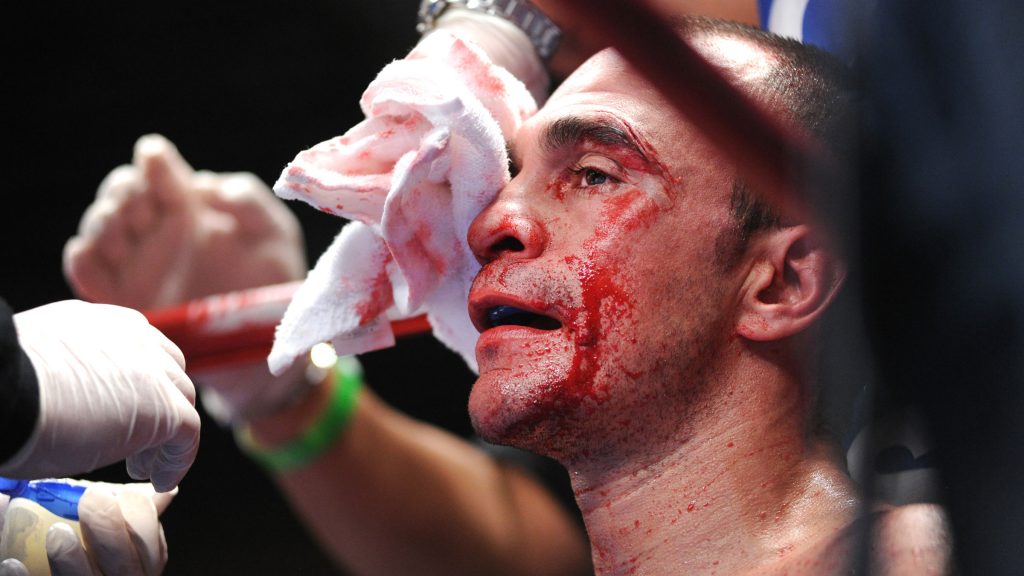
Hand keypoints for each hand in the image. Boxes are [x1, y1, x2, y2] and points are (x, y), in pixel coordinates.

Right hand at [0, 300, 199, 491]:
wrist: (2, 394)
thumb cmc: (4, 388)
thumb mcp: (38, 366)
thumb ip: (66, 369)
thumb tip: (63, 395)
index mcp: (103, 323)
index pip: (138, 350)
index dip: (138, 383)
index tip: (123, 411)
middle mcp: (134, 337)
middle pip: (166, 372)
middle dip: (158, 405)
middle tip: (136, 444)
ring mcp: (155, 369)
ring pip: (180, 401)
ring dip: (166, 436)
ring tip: (141, 467)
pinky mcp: (165, 406)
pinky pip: (187, 434)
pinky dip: (177, 459)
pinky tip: (157, 480)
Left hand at [0, 480, 173, 575]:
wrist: (52, 570)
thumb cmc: (92, 558)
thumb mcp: (121, 541)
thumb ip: (138, 520)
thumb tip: (166, 493)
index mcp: (140, 569)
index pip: (154, 549)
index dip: (144, 520)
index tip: (124, 494)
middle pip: (126, 569)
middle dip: (112, 531)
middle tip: (92, 499)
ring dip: (73, 559)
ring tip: (56, 531)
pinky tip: (13, 563)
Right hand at [63, 133, 305, 309]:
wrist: (263, 338)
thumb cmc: (272, 280)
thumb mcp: (276, 234)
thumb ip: (250, 201)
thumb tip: (204, 186)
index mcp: (189, 207)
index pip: (156, 170)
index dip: (153, 161)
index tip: (159, 162)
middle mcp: (157, 231)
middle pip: (119, 193)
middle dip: (124, 192)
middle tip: (146, 209)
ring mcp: (136, 263)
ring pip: (98, 227)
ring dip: (105, 222)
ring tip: (130, 233)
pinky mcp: (122, 296)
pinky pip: (86, 270)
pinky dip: (83, 257)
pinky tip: (103, 255)